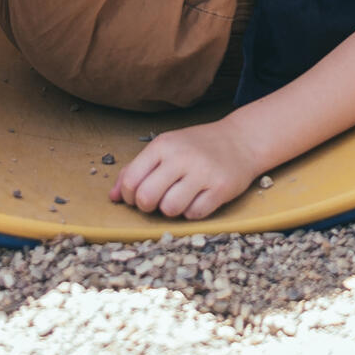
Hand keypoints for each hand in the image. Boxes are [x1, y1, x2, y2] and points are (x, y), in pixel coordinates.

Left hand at [110, 120, 258, 219]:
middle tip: (158, 200)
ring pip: (169, 209)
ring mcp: (202, 172)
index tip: (139, 196)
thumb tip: (113, 197)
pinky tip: (198, 199)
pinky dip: (192, 212)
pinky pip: (194, 214)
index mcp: (163, 145)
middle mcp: (181, 156)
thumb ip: (137, 169)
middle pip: (147, 198)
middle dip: (148, 207)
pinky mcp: (220, 188)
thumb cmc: (196, 146)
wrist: (240, 140)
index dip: (130, 196)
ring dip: (171, 210)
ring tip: (180, 198)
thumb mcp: (165, 148)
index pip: (132, 180)